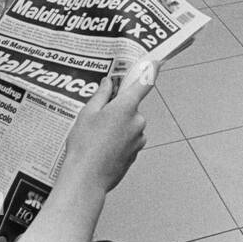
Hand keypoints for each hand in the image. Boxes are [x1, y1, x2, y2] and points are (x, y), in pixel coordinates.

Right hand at [61, 61, 152, 194]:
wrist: (86, 179)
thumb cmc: (85, 146)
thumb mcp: (87, 114)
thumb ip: (101, 96)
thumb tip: (108, 84)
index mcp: (126, 107)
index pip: (144, 83)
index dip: (151, 70)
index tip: (158, 62)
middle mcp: (137, 121)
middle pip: (131, 107)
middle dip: (118, 109)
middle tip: (98, 118)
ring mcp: (138, 139)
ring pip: (129, 125)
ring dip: (118, 127)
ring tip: (97, 137)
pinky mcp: (135, 154)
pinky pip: (129, 140)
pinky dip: (118, 141)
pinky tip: (102, 148)